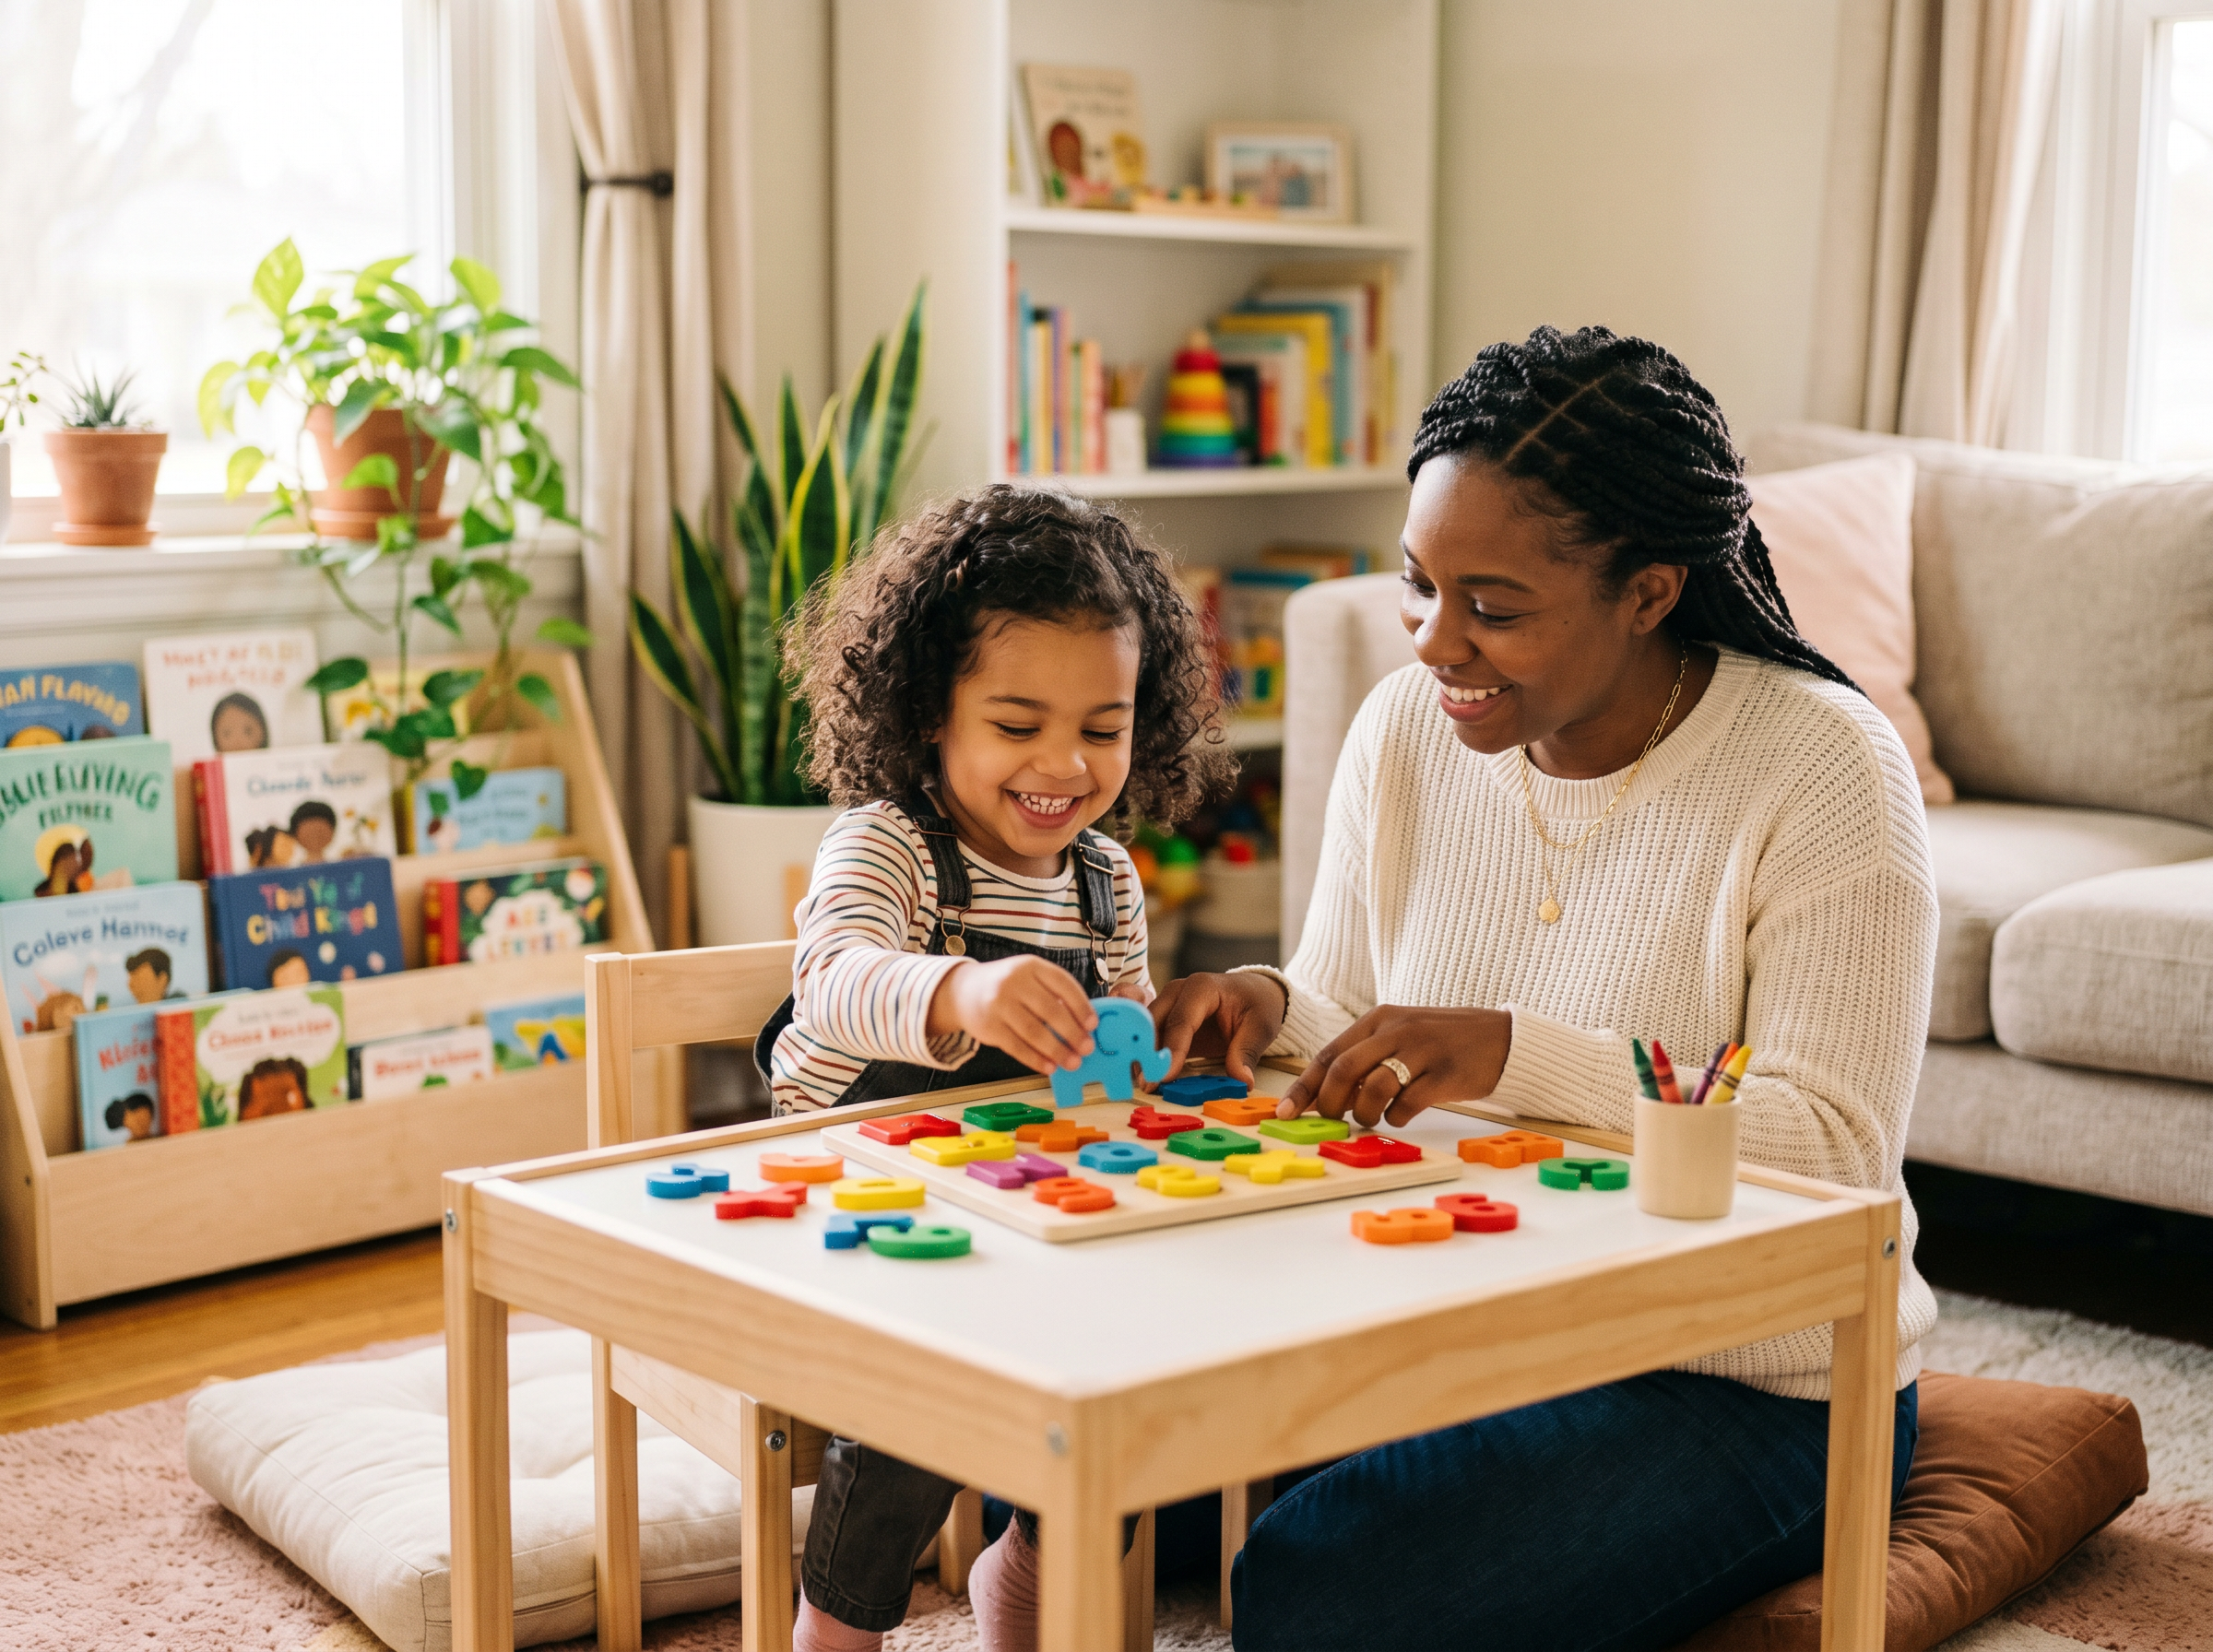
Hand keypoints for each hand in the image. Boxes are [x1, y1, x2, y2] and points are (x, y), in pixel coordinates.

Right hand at [928, 956, 1097, 1072]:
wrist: (963, 991)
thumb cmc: (1007, 986)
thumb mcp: (1029, 976)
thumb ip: (1052, 992)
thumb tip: (1083, 1024)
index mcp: (1031, 966)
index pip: (1063, 985)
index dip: (1081, 1006)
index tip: (1092, 1025)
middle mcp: (1014, 982)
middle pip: (1051, 1011)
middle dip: (1073, 1033)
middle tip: (1087, 1048)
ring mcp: (999, 1005)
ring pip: (1035, 1032)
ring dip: (1057, 1051)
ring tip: (1072, 1062)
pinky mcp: (989, 1027)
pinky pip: (1017, 1047)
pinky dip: (1036, 1059)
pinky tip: (1049, 1067)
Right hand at [1152, 971, 1285, 1084]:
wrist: (1255, 993)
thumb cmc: (1257, 1003)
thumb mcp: (1260, 1026)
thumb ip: (1247, 1052)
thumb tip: (1242, 1081)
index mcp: (1202, 987)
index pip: (1182, 1020)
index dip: (1172, 1049)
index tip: (1165, 1075)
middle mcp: (1179, 991)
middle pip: (1154, 1021)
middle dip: (1147, 1052)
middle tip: (1146, 1082)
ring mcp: (1169, 1003)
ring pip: (1147, 1030)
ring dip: (1143, 1055)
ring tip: (1144, 1083)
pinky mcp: (1167, 1019)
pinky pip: (1152, 1037)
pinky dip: (1148, 1055)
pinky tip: (1148, 1076)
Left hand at [1280, 1006, 1511, 1129]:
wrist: (1500, 1037)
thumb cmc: (1441, 1042)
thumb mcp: (1399, 1036)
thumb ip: (1365, 1057)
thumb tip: (1323, 1095)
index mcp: (1379, 1019)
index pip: (1329, 1054)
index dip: (1304, 1087)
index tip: (1284, 1112)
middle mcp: (1397, 1029)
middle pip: (1344, 1069)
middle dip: (1330, 1102)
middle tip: (1333, 1120)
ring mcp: (1422, 1050)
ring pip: (1373, 1087)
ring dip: (1364, 1113)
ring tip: (1371, 1118)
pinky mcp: (1446, 1074)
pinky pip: (1408, 1104)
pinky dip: (1397, 1118)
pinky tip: (1403, 1115)